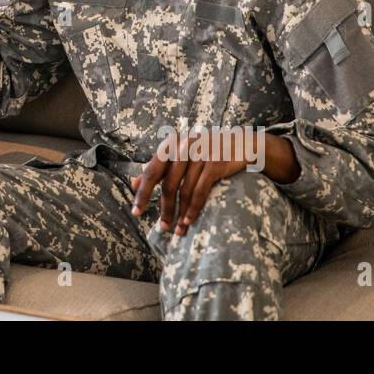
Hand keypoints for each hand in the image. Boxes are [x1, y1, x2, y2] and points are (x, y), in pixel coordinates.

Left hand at [130, 129, 249, 237]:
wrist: (240, 143)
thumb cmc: (204, 151)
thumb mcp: (179, 155)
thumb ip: (157, 168)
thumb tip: (133, 185)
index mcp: (171, 145)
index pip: (151, 172)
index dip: (143, 193)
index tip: (136, 212)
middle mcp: (183, 148)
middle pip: (168, 184)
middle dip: (164, 208)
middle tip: (162, 227)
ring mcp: (200, 155)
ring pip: (184, 190)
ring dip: (180, 213)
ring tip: (178, 230)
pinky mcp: (215, 164)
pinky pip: (200, 190)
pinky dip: (194, 208)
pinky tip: (189, 220)